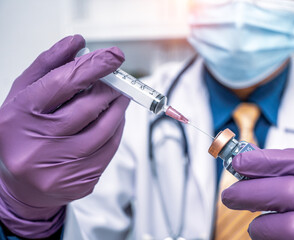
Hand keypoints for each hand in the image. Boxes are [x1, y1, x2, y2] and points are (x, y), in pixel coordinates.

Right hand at [0, 35, 129, 237]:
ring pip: (105, 129)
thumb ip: (48, 66)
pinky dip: (117, 129)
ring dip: (118, 107)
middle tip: (118, 79)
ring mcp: (60, 166)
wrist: (18, 185)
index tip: (113, 56)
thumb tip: (76, 43)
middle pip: (88, 107)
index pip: (64, 83)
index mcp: (21, 115)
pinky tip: (114, 121)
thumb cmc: (20, 134)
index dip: (93, 66)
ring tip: (119, 97)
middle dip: (110, 88)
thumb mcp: (23, 95)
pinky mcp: (79, 180)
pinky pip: (110, 149)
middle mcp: (38, 144)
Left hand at [222, 147, 293, 239]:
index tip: (240, 161)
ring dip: (260, 224)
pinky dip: (270, 238)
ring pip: (289, 224)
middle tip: (230, 195)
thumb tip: (249, 158)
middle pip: (290, 191)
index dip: (268, 159)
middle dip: (251, 191)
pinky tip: (266, 235)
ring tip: (253, 224)